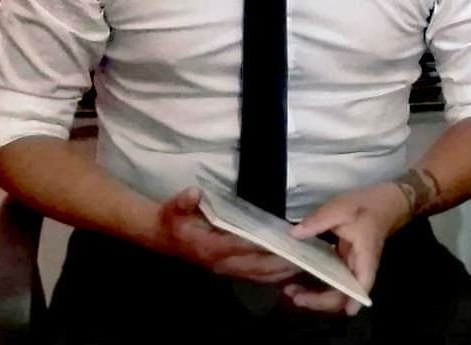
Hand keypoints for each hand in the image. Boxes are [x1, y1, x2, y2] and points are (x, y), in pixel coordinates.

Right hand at [155, 187, 302, 283]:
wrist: (162, 236)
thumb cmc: (173, 219)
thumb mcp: (174, 207)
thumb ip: (184, 202)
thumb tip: (193, 193)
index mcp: (212, 247)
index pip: (245, 247)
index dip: (267, 244)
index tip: (289, 239)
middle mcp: (222, 262)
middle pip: (259, 267)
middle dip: (283, 263)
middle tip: (309, 255)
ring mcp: (226, 269)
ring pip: (259, 275)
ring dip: (282, 272)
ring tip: (307, 264)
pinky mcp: (229, 269)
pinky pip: (255, 276)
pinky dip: (273, 275)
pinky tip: (290, 270)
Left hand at [286, 182, 410, 315]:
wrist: (386, 201)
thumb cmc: (368, 205)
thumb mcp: (341, 207)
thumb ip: (318, 220)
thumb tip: (294, 234)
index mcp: (365, 254)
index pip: (363, 282)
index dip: (354, 298)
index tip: (347, 311)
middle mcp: (360, 265)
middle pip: (345, 293)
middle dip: (320, 300)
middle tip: (294, 295)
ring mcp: (353, 266)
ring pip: (337, 289)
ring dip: (316, 295)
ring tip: (292, 290)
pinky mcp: (346, 261)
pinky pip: (333, 278)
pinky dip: (317, 281)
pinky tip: (300, 276)